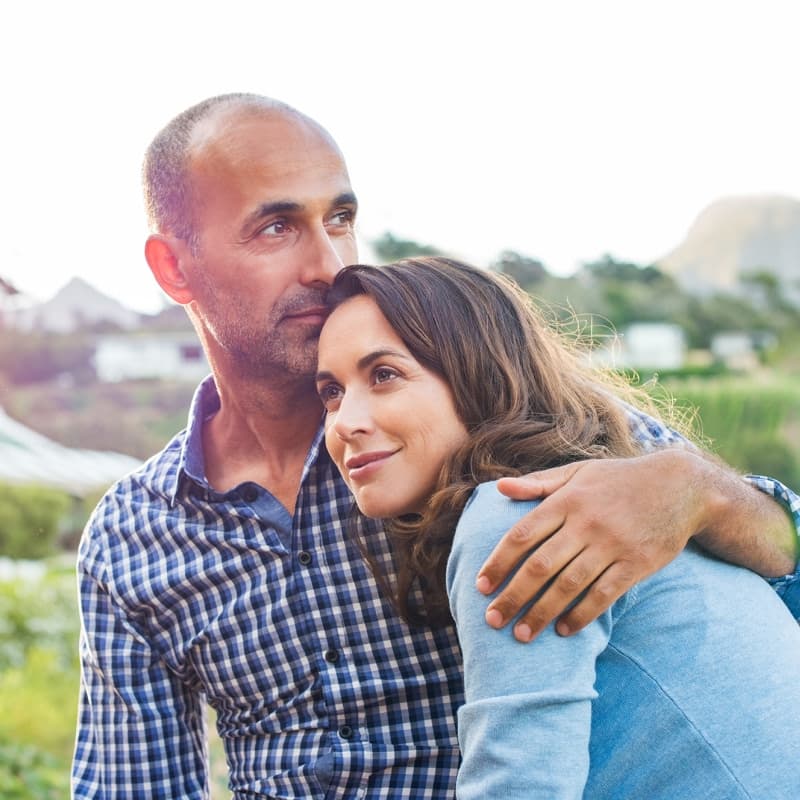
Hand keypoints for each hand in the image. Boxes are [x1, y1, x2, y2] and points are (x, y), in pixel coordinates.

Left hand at [476, 450, 708, 641]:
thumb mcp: (578, 472)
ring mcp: (612, 545)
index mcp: (566, 500)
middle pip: (539, 566)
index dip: (498, 562)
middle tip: (492, 620)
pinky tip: (564, 630)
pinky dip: (582, 615)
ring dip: (541, 613)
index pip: (522, 535)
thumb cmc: (619, 479)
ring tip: (522, 634)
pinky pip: (603, 595)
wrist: (681, 486)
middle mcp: (585, 523)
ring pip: (568, 585)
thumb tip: (499, 489)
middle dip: (512, 596)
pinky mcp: (636, 564)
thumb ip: (538, 483)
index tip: (480, 585)